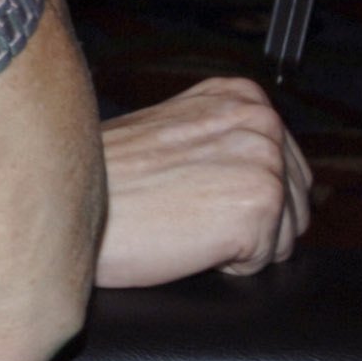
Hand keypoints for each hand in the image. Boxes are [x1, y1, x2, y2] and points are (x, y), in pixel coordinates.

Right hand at [97, 80, 312, 283]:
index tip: (196, 189)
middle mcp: (260, 120)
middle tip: (185, 208)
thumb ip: (225, 137)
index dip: (241, 195)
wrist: (65, 201)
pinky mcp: (259, 205)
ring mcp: (264, 160)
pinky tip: (184, 237)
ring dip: (238, 242)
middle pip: (296, 202)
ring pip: (285, 234)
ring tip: (183, 220)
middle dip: (248, 220)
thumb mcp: (175, 133)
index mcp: (241, 97)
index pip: (287, 168)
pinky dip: (225, 263)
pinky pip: (264, 261)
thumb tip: (266, 170)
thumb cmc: (107, 178)